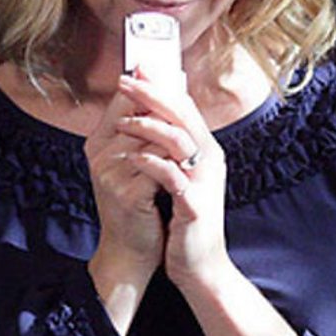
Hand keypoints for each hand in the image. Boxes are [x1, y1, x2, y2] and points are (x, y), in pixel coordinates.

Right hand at [84, 84, 167, 334]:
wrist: (132, 249)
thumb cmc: (140, 202)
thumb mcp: (140, 161)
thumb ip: (148, 127)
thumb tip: (171, 83)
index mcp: (100, 142)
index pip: (124, 99)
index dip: (148, 82)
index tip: (171, 66)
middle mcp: (99, 153)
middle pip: (137, 112)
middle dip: (165, 101)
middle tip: (184, 84)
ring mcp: (109, 173)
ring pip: (151, 137)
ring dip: (175, 134)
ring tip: (190, 131)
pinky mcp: (125, 193)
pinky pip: (158, 166)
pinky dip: (176, 163)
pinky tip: (188, 164)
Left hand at [114, 72, 232, 290]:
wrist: (200, 265)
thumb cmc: (185, 220)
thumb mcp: (181, 178)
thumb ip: (173, 149)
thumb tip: (155, 118)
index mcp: (206, 151)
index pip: (185, 108)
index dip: (161, 87)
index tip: (136, 70)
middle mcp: (210, 160)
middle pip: (184, 116)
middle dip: (153, 95)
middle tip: (127, 80)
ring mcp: (204, 181)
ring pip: (181, 140)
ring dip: (151, 126)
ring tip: (125, 120)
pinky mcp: (195, 204)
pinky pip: (173, 176)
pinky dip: (153, 163)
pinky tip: (133, 157)